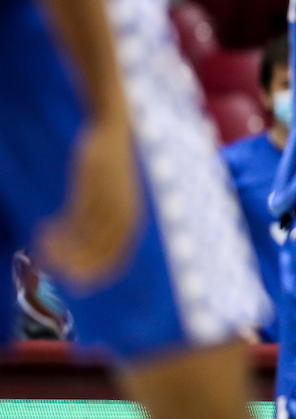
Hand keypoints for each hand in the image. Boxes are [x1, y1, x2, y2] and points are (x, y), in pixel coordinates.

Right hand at [37, 115, 140, 285]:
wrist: (113, 133)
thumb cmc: (111, 168)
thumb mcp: (111, 198)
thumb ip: (102, 222)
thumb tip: (82, 245)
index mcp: (132, 222)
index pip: (116, 260)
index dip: (95, 276)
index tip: (75, 286)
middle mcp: (124, 216)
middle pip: (97, 254)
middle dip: (73, 267)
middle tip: (50, 269)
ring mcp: (108, 203)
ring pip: (81, 239)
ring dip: (59, 249)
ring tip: (41, 248)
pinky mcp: (91, 189)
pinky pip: (71, 219)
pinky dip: (56, 230)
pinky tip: (42, 230)